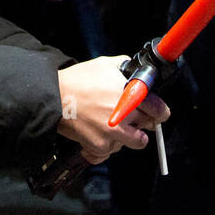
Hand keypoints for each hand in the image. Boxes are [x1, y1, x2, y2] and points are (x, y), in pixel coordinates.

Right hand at [56, 56, 170, 163]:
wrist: (54, 98)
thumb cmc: (79, 80)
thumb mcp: (105, 64)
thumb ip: (125, 68)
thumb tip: (136, 71)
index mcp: (131, 95)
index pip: (159, 109)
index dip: (160, 111)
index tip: (159, 113)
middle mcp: (126, 115)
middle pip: (149, 126)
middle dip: (143, 121)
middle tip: (132, 116)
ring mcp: (114, 133)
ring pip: (135, 142)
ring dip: (128, 135)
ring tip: (113, 124)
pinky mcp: (101, 146)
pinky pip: (113, 150)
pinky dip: (108, 144)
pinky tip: (99, 132)